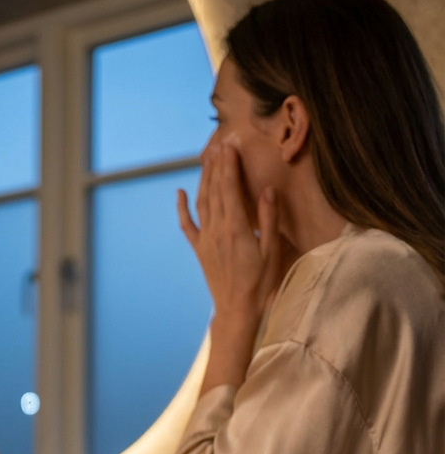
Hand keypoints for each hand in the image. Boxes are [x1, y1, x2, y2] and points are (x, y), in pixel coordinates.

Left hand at [178, 143, 283, 335]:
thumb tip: (267, 190)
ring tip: (207, 159)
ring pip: (201, 202)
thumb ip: (269, 219)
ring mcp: (205, 239)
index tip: (230, 146)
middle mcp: (216, 229)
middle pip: (214, 190)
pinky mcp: (199, 249)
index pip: (229, 188)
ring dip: (204, 179)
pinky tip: (180, 192)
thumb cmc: (259, 282)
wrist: (237, 309)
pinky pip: (187, 225)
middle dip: (217, 165)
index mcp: (235, 227)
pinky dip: (182, 208)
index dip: (229, 165)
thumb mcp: (272, 251)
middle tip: (220, 143)